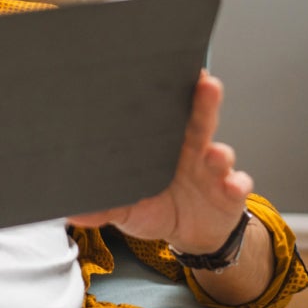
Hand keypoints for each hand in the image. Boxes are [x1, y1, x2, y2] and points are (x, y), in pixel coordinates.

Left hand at [68, 72, 250, 252]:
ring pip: (219, 152)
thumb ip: (104, 205)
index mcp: (167, 145)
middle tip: (206, 84)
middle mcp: (193, 149)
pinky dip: (237, 185)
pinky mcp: (230, 194)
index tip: (173, 72)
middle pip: (200, 120)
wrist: (188, 234)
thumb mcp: (127, 206)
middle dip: (204, 101)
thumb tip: (70, 212)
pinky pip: (237, 186)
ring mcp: (214, 170)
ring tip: (215, 152)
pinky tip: (234, 185)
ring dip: (219, 151)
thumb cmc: (157, 207)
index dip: (173, 93)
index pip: (170, 113)